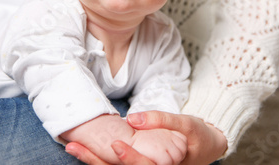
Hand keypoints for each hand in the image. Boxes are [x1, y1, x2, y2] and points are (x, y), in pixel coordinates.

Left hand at [65, 111, 226, 164]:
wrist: (207, 146)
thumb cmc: (198, 136)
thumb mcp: (186, 123)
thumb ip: (162, 120)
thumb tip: (133, 117)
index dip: (130, 159)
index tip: (116, 144)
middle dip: (96, 161)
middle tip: (74, 146)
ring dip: (93, 160)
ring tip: (72, 147)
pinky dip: (99, 158)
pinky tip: (84, 149)